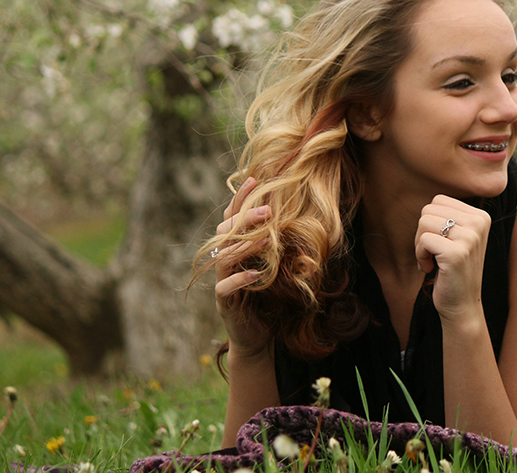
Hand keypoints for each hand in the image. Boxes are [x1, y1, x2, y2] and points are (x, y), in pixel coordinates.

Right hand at [213, 177, 272, 358]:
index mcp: (234, 248)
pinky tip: (257, 273)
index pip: (232, 218)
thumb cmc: (268, 297)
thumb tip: (296, 212)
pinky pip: (225, 288)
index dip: (240, 199)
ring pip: (225, 257)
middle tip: (268, 210)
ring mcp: (221, 282)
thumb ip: (276, 242)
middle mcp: (224, 262)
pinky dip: (241, 279)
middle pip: (226, 233)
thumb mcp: (275, 265)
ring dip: (246, 245)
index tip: (253, 179)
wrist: (258, 336)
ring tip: (267, 237)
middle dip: (245, 219)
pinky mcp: (224, 304)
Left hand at [415, 195, 490, 321]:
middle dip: (422, 232)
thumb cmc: (453, 270)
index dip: (430, 222)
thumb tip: (428, 202)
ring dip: (420, 245)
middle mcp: (480, 222)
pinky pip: (423, 240)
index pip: (438, 200)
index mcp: (481, 216)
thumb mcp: (457, 237)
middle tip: (433, 253)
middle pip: (429, 209)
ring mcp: (470, 237)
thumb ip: (448, 216)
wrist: (462, 305)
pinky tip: (431, 268)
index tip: (439, 243)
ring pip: (424, 222)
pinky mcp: (457, 253)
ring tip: (432, 261)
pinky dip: (420, 256)